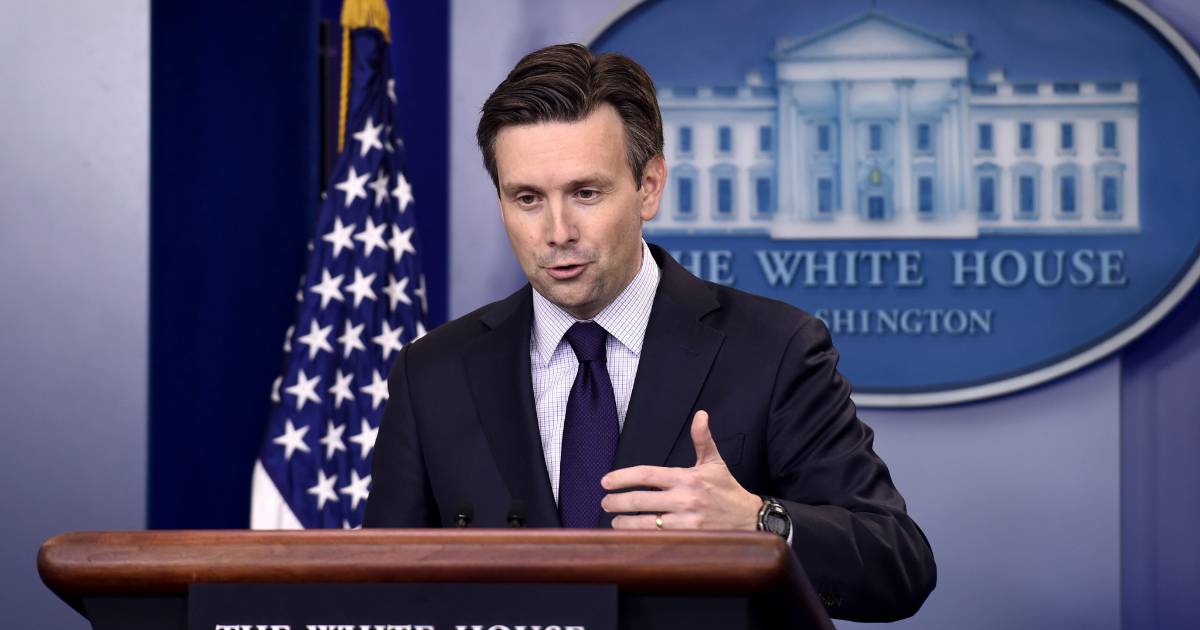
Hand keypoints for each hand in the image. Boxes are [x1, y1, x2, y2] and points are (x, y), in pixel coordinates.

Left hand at [601, 410, 761, 530]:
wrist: (750, 519)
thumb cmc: (727, 490)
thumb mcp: (714, 462)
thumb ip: (702, 439)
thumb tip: (701, 414)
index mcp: (686, 477)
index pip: (646, 475)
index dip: (622, 477)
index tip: (606, 482)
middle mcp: (684, 499)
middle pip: (640, 500)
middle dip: (617, 502)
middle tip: (605, 503)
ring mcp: (686, 521)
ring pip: (646, 523)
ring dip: (625, 524)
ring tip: (614, 522)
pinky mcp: (689, 539)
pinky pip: (658, 539)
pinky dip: (642, 539)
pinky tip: (632, 538)